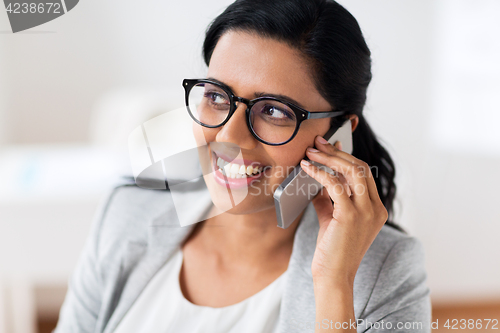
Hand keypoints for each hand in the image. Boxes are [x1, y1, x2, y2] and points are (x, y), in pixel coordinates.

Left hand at [301, 136, 387, 286]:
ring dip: (329, 158)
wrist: (332, 277)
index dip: (346, 156)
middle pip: (361, 168)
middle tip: (317, 142)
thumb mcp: (332, 219)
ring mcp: (367, 212)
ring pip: (352, 171)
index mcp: (377, 209)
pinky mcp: (351, 216)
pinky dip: (319, 172)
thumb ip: (329, 200)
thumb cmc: (332, 250)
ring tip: (311, 151)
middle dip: (337, 152)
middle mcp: (376, 209)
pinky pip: (335, 185)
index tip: (329, 146)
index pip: (365, 174)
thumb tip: (317, 180)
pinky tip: (306, 167)